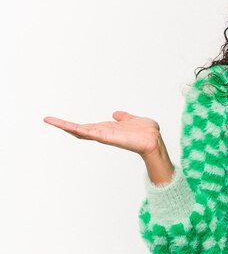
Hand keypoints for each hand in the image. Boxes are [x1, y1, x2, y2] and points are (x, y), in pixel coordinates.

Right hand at [44, 111, 162, 157]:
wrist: (153, 140)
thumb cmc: (146, 133)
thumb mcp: (133, 120)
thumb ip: (124, 117)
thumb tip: (116, 114)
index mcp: (108, 129)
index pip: (88, 127)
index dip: (75, 124)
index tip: (61, 121)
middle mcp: (103, 133)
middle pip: (80, 129)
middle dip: (64, 125)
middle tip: (48, 120)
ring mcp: (103, 136)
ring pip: (80, 131)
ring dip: (64, 126)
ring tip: (50, 120)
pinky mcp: (105, 137)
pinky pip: (88, 132)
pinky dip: (77, 129)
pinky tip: (66, 126)